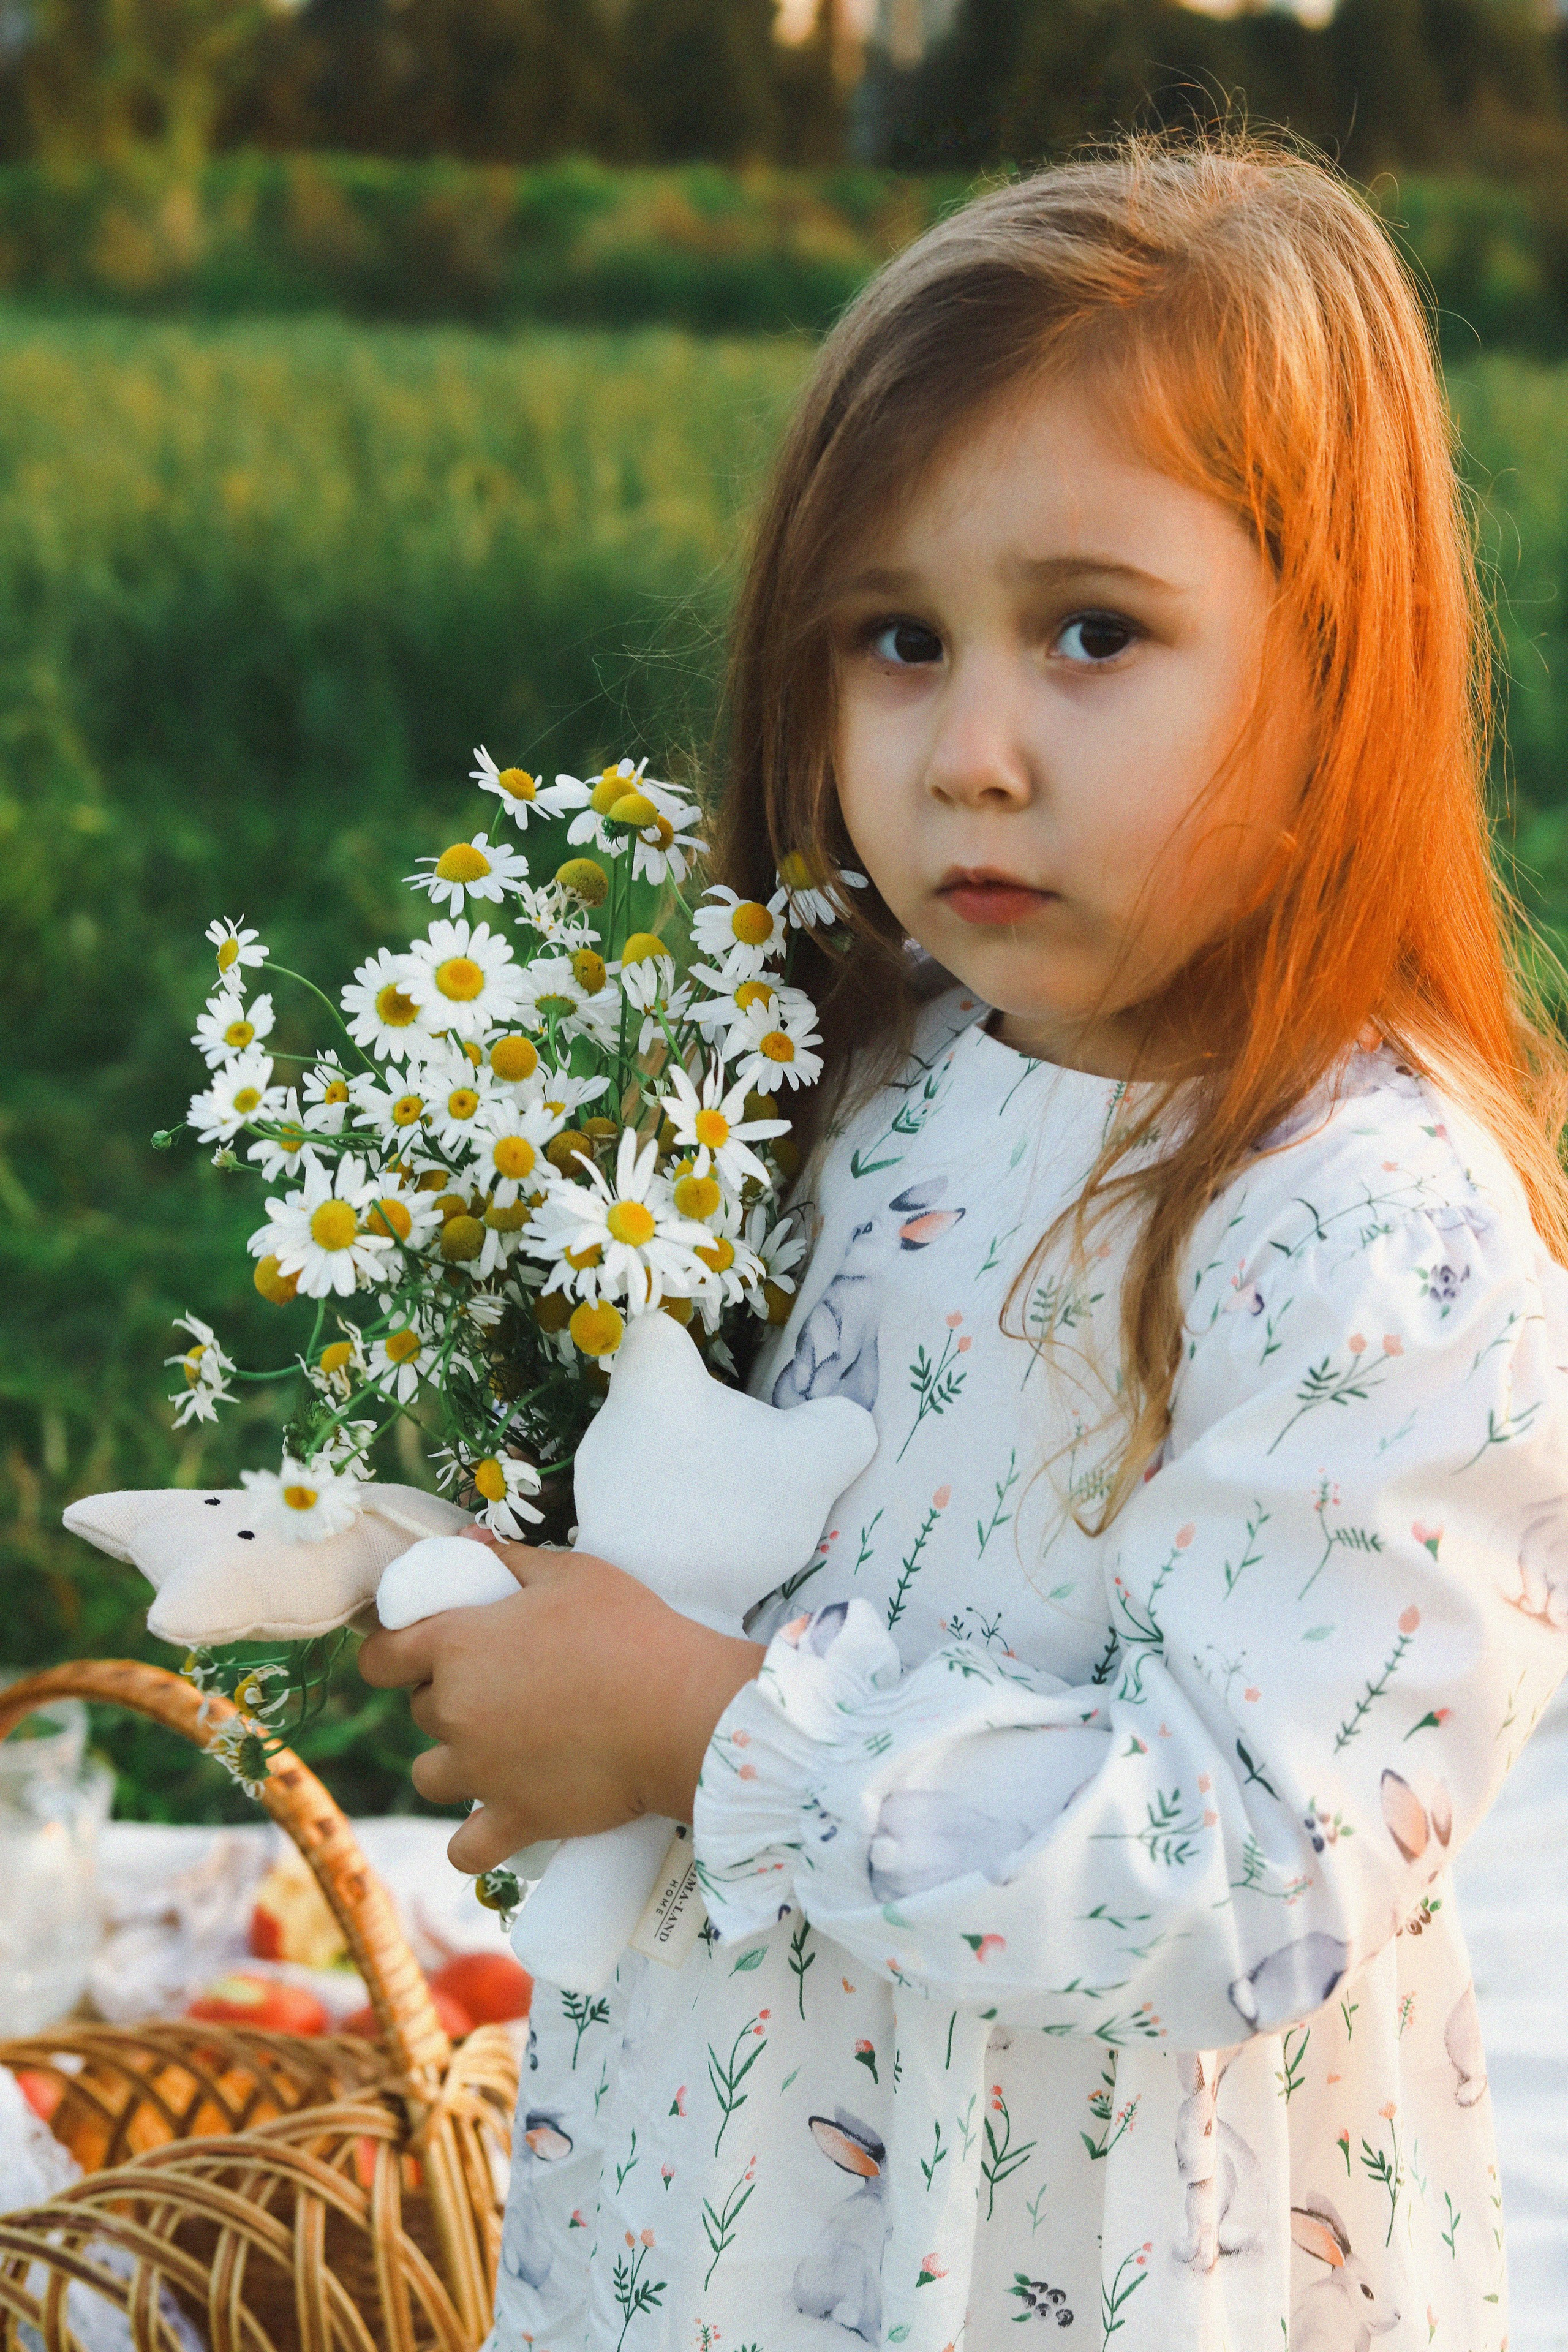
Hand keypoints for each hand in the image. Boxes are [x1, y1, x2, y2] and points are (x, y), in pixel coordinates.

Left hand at [356, 1534, 765, 1875]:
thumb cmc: (629, 1630)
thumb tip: (469, 1542)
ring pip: (430, 1776)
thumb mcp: (572, 1573)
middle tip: (498, 1688)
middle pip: (419, 1710)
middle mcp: (456, 1712)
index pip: (380, 1657)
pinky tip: (493, 1823)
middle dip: (447, 1698)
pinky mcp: (516, 1819)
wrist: (681, 1710)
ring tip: (497, 1751)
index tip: (414, 1652)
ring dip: (454, 1764)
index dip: (392, 1652)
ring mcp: (482, 1772)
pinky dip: (475, 1840)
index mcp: (459, 1645)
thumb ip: (511, 1559)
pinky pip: (466, 1848)